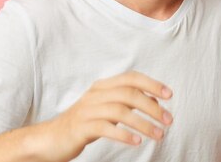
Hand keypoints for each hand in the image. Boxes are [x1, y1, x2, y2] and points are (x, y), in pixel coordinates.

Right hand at [26, 70, 173, 161]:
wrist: (50, 139)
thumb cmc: (83, 124)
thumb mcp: (105, 110)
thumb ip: (126, 103)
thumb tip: (154, 102)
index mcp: (102, 87)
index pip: (131, 77)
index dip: (152, 84)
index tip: (170, 95)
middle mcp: (95, 94)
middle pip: (128, 93)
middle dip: (152, 106)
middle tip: (168, 121)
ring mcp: (87, 110)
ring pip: (120, 111)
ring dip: (143, 123)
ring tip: (158, 135)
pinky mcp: (81, 127)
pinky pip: (106, 128)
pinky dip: (124, 135)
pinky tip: (137, 142)